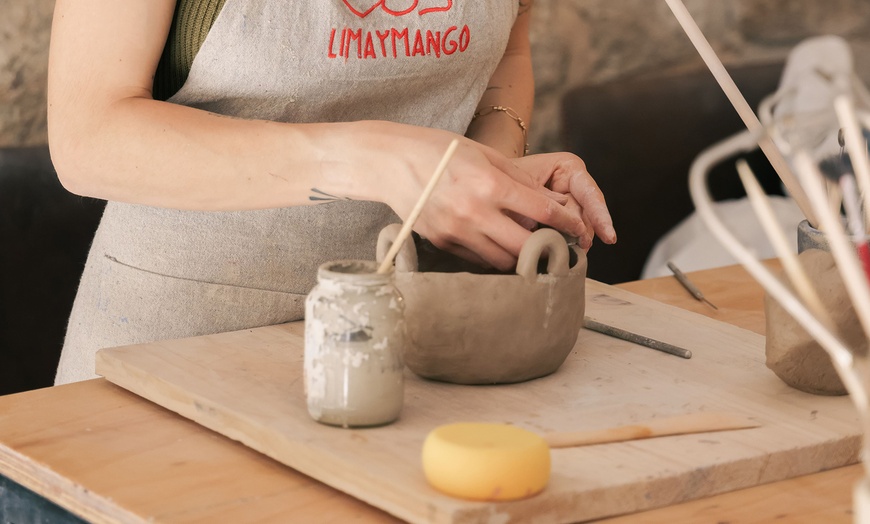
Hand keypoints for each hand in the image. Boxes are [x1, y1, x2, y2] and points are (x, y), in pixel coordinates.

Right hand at [382, 132, 590, 270]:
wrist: (389, 162)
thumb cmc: (438, 150)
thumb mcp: (482, 153)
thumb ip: (517, 178)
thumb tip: (548, 202)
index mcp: (490, 185)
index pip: (542, 212)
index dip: (567, 223)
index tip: (578, 229)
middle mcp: (475, 212)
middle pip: (526, 246)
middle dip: (547, 249)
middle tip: (558, 248)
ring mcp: (456, 231)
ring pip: (502, 259)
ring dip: (520, 257)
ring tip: (530, 250)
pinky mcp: (442, 242)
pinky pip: (477, 259)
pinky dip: (493, 255)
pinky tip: (499, 246)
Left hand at [510, 152, 615, 249]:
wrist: (490, 182)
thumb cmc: (504, 176)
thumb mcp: (522, 185)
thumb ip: (544, 202)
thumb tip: (565, 226)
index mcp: (569, 167)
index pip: (589, 193)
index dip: (599, 215)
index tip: (608, 236)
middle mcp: (574, 184)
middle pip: (585, 213)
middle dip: (583, 230)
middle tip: (582, 246)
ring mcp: (569, 202)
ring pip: (578, 226)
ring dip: (574, 239)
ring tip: (571, 250)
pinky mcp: (560, 218)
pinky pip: (566, 232)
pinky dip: (564, 242)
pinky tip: (565, 251)